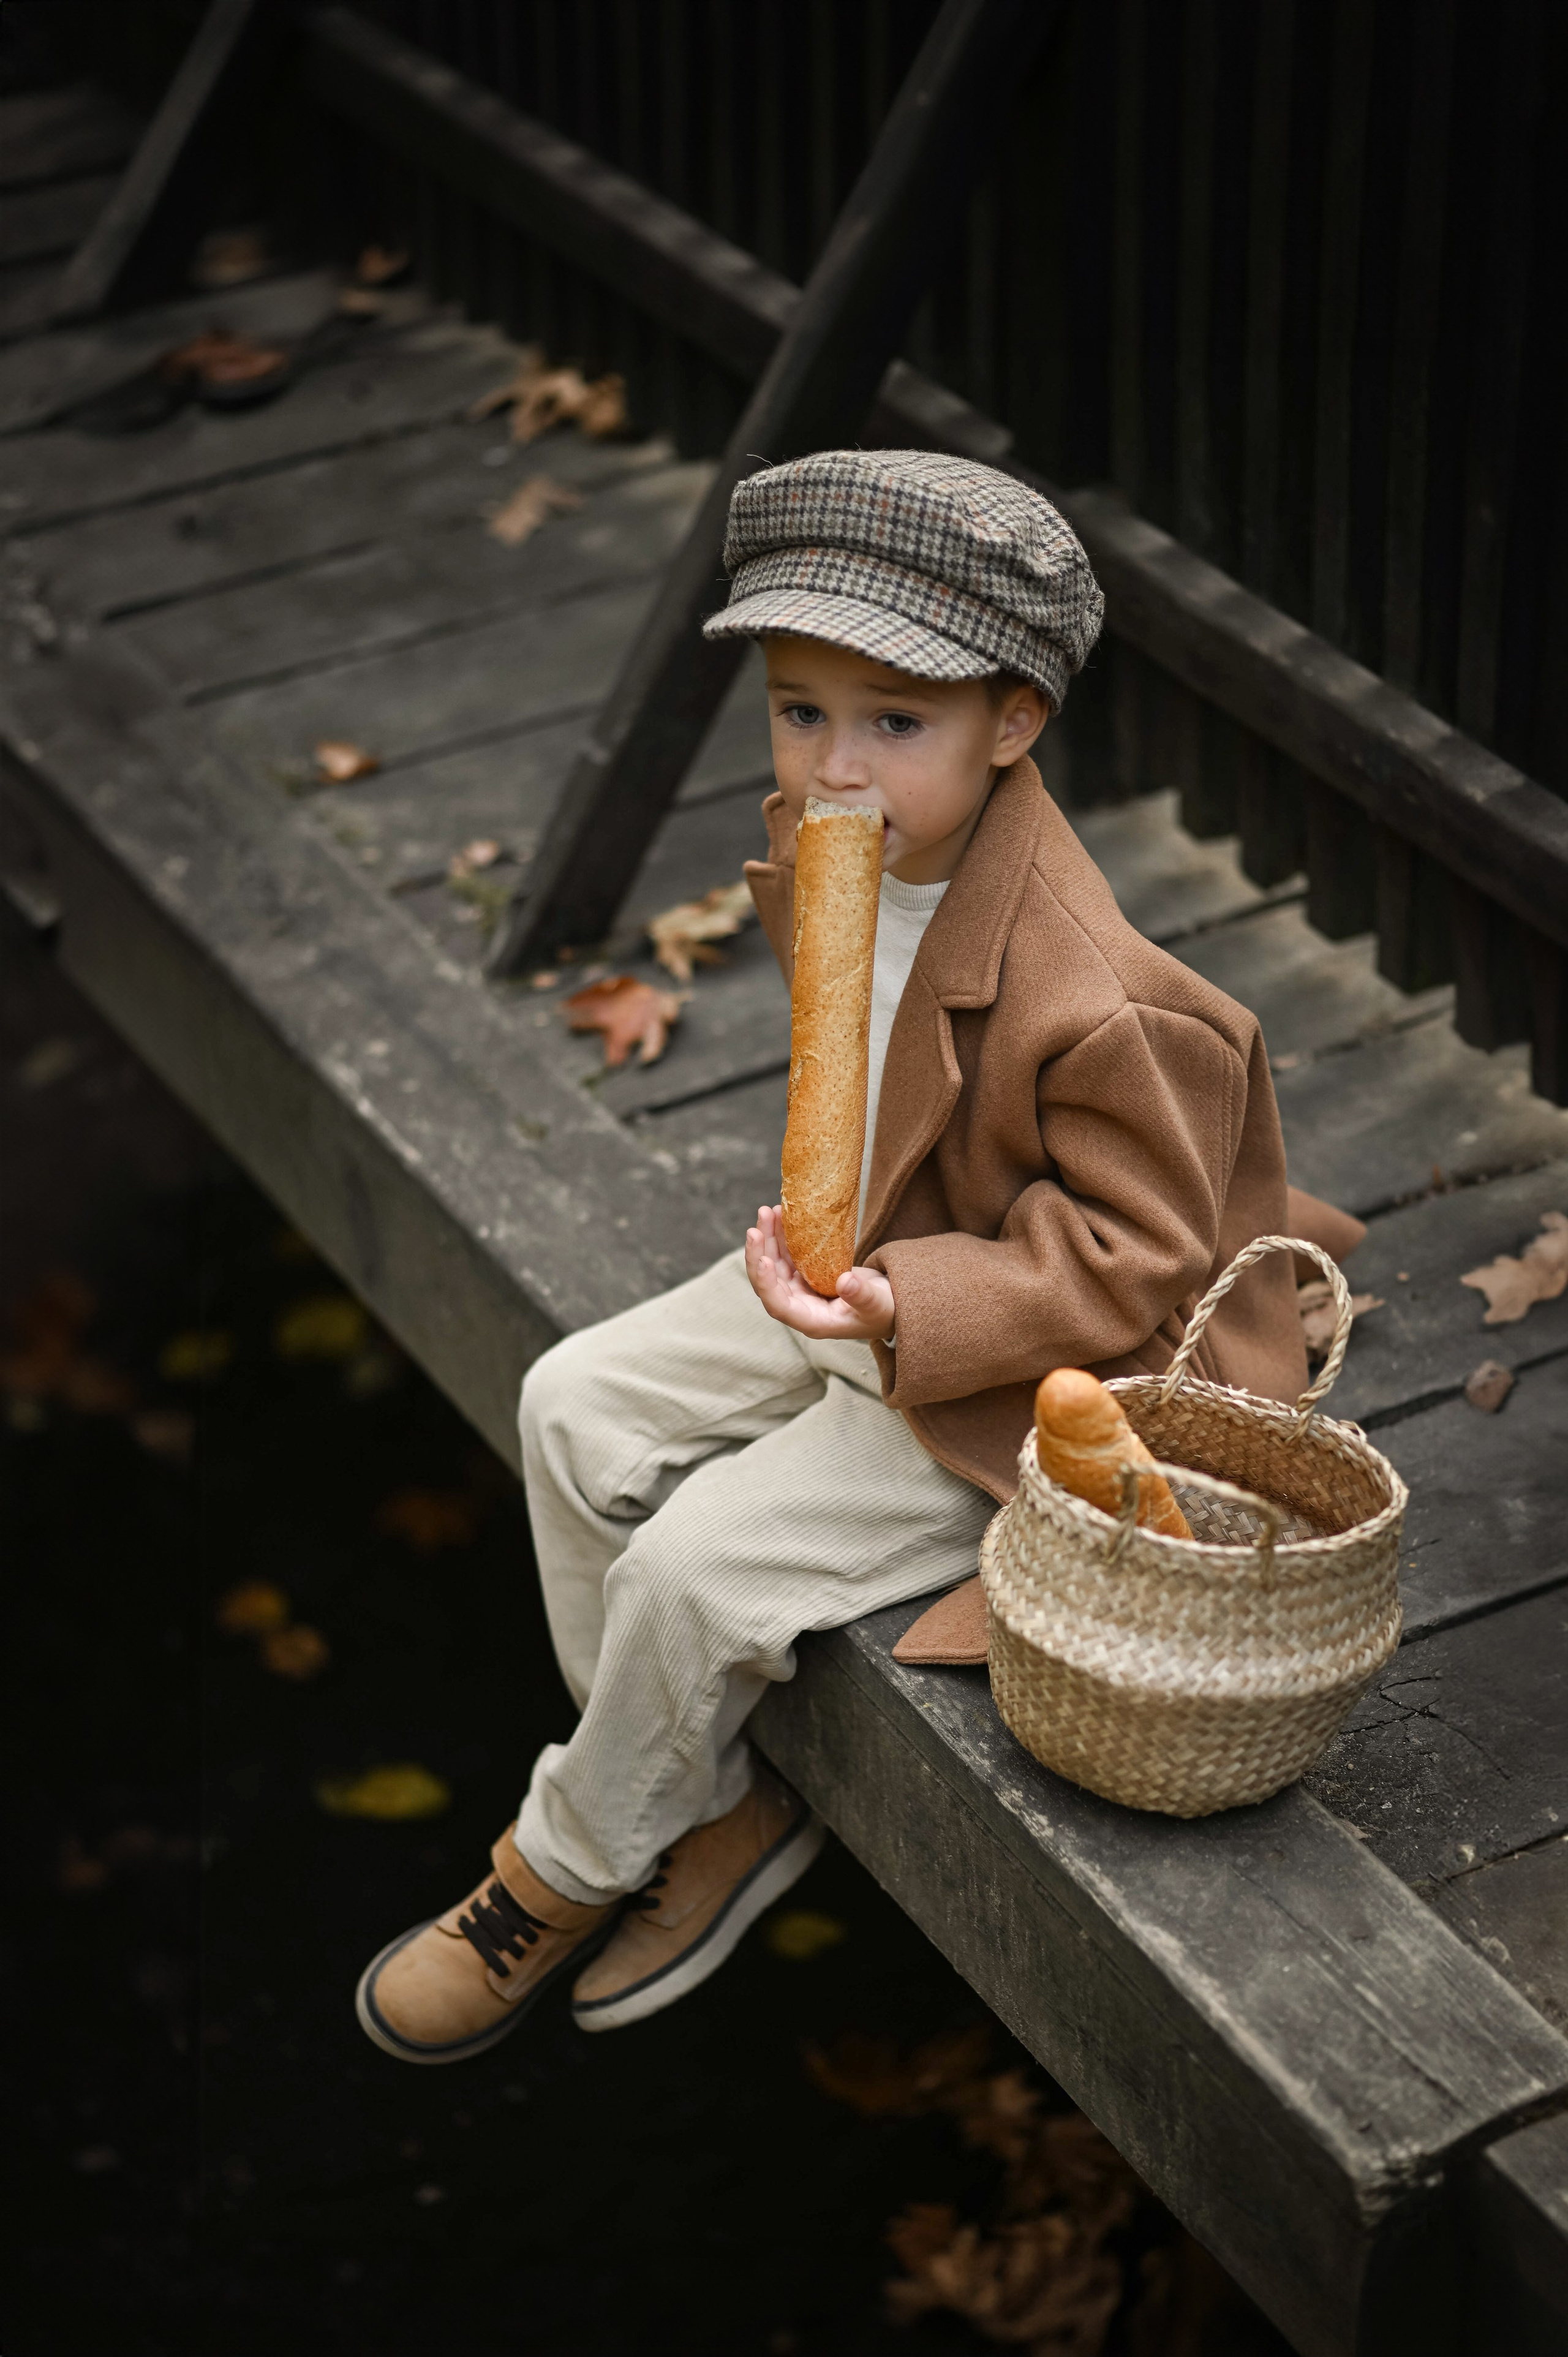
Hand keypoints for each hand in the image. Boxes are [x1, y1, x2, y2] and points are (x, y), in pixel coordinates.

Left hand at [745, 1204, 895, 1341]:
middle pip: (768, 1282)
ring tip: (768, 1211)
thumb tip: (845, 1282)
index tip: (763, 1260)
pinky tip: (780, 1216)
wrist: (887, 1302)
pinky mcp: (804, 1275)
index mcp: (811, 1320)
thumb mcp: (877, 1304)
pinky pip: (785, 1255)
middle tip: (756, 1227)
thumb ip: (861, 1296)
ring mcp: (799, 1289)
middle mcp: (799, 1306)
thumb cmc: (883, 1309)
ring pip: (773, 1264)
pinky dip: (781, 1237)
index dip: (766, 1284)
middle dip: (759, 1254)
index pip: (779, 1306)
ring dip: (767, 1239)